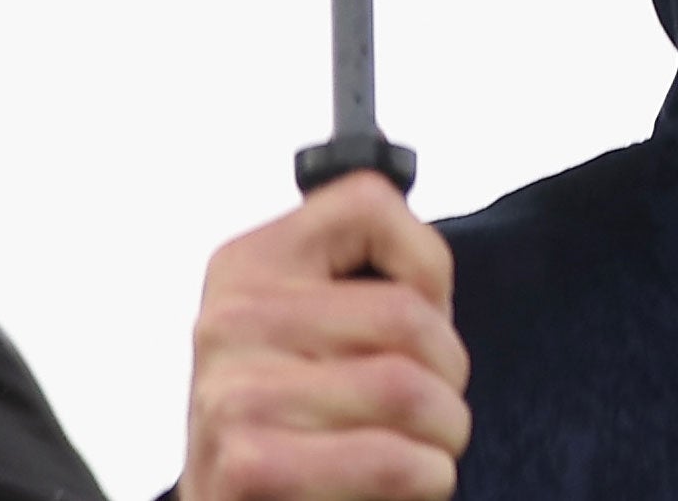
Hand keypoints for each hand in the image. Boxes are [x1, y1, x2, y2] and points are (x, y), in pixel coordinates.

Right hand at [181, 170, 469, 500]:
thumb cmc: (306, 420)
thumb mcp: (325, 328)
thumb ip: (371, 275)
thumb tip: (428, 256)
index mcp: (250, 264)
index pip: (368, 205)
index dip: (426, 264)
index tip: (424, 310)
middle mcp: (228, 319)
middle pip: (408, 315)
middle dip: (449, 371)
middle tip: (434, 404)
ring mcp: (231, 394)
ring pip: (408, 390)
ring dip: (444, 431)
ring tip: (421, 445)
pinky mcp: (248, 467)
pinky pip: (390, 459)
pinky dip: (426, 477)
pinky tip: (406, 480)